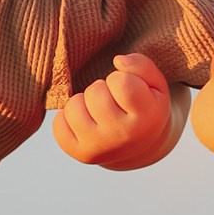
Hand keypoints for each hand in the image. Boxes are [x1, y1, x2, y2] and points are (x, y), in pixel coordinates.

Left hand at [53, 54, 177, 171]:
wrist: (140, 146)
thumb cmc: (145, 107)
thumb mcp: (155, 84)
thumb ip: (142, 65)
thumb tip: (118, 61)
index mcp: (146, 118)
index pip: (121, 83)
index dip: (120, 78)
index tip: (127, 87)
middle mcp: (122, 136)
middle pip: (95, 93)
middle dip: (101, 88)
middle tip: (111, 99)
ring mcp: (99, 148)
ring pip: (73, 106)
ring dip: (83, 101)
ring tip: (98, 109)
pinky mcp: (80, 153)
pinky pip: (58, 123)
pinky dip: (68, 116)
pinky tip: (86, 120)